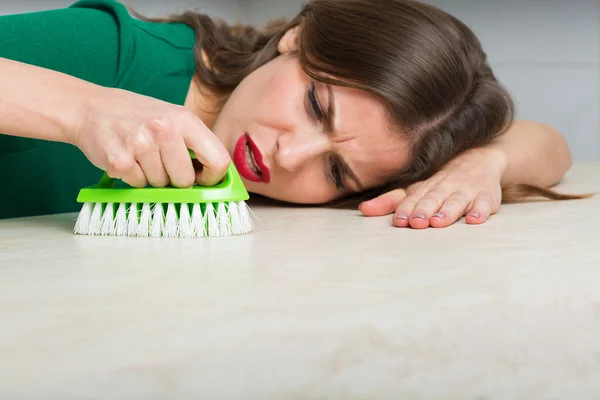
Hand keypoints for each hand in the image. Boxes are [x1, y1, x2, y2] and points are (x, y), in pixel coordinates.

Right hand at [72, 86, 229, 187]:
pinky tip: (127, 158)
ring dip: (152, 177)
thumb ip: (193, 142)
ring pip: (161, 184)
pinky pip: (139, 185)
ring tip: (140, 155)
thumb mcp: (172, 117)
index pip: (218, 159)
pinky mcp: (119, 161)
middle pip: (186, 179)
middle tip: (162, 163)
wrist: (89, 108)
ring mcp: (140, 145)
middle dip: (176, 179)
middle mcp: (164, 129)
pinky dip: (134, 178)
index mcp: (184, 119)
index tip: (203, 179)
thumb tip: (214, 176)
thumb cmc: (136, 116)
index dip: (212, 177)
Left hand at [359, 148, 507, 228]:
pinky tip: (474, 219)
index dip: (406, 209)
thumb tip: (363, 210)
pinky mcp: (487, 196)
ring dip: (448, 211)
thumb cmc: (441, 181)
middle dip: (424, 210)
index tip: (399, 220)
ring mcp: (466, 191)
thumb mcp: (416, 189)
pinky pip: (485, 203)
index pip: (413, 199)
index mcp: (425, 187)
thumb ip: (391, 201)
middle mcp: (445, 187)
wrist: (481, 157)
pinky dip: (480, 211)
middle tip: (416, 223)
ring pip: (457, 201)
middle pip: (433, 199)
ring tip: (439, 221)